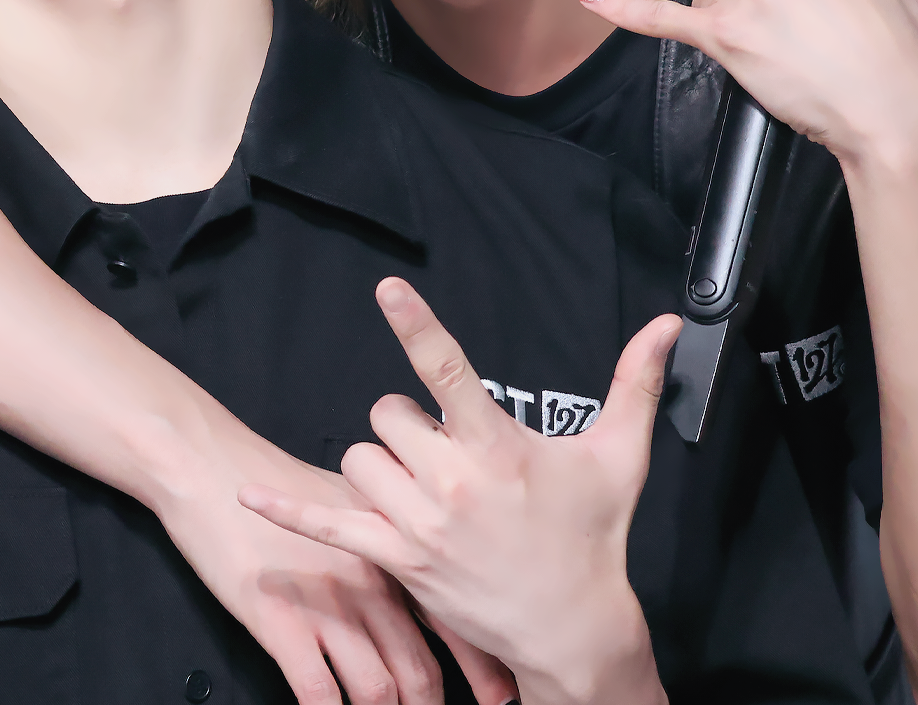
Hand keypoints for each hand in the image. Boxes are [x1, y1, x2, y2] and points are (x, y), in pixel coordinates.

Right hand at [156, 450, 517, 704]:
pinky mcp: (281, 619)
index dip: (483, 666)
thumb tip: (432, 569)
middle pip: (421, 666)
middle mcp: (370, 578)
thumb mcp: (353, 502)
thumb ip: (394, 536)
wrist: (212, 467)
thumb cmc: (277, 484)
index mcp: (393, 545)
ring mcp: (326, 601)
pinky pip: (318, 690)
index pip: (454, 615)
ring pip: (378, 687)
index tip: (503, 696)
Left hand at [240, 281, 677, 704]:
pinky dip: (289, 510)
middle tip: (444, 450)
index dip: (416, 324)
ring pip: (363, 458)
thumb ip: (636, 383)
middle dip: (409, 423)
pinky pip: (330, 525)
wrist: (572, 628)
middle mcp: (454, 481)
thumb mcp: (620, 457)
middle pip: (390, 413)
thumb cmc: (594, 539)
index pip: (448, 370)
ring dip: (381, 462)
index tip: (388, 289)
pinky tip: (250, 497)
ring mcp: (421, 525)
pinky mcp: (399, 561)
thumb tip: (667, 325)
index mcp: (500, 446)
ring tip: (421, 485)